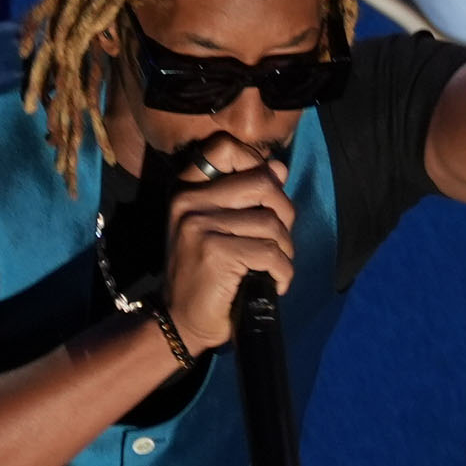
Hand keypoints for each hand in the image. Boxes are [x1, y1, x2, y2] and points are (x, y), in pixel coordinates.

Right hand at [158, 134, 294, 353]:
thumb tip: (279, 167)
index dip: (256, 162)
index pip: (224, 146)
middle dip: (285, 212)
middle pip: (262, 182)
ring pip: (271, 222)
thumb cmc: (205, 273)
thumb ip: (245, 196)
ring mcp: (199, 225)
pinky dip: (283, 271)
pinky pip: (270, 252)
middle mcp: (188, 201)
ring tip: (275, 267)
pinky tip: (275, 282)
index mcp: (186, 189)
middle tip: (280, 239)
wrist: (180, 319)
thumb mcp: (218, 227)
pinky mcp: (215, 252)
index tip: (265, 195)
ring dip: (286, 249)